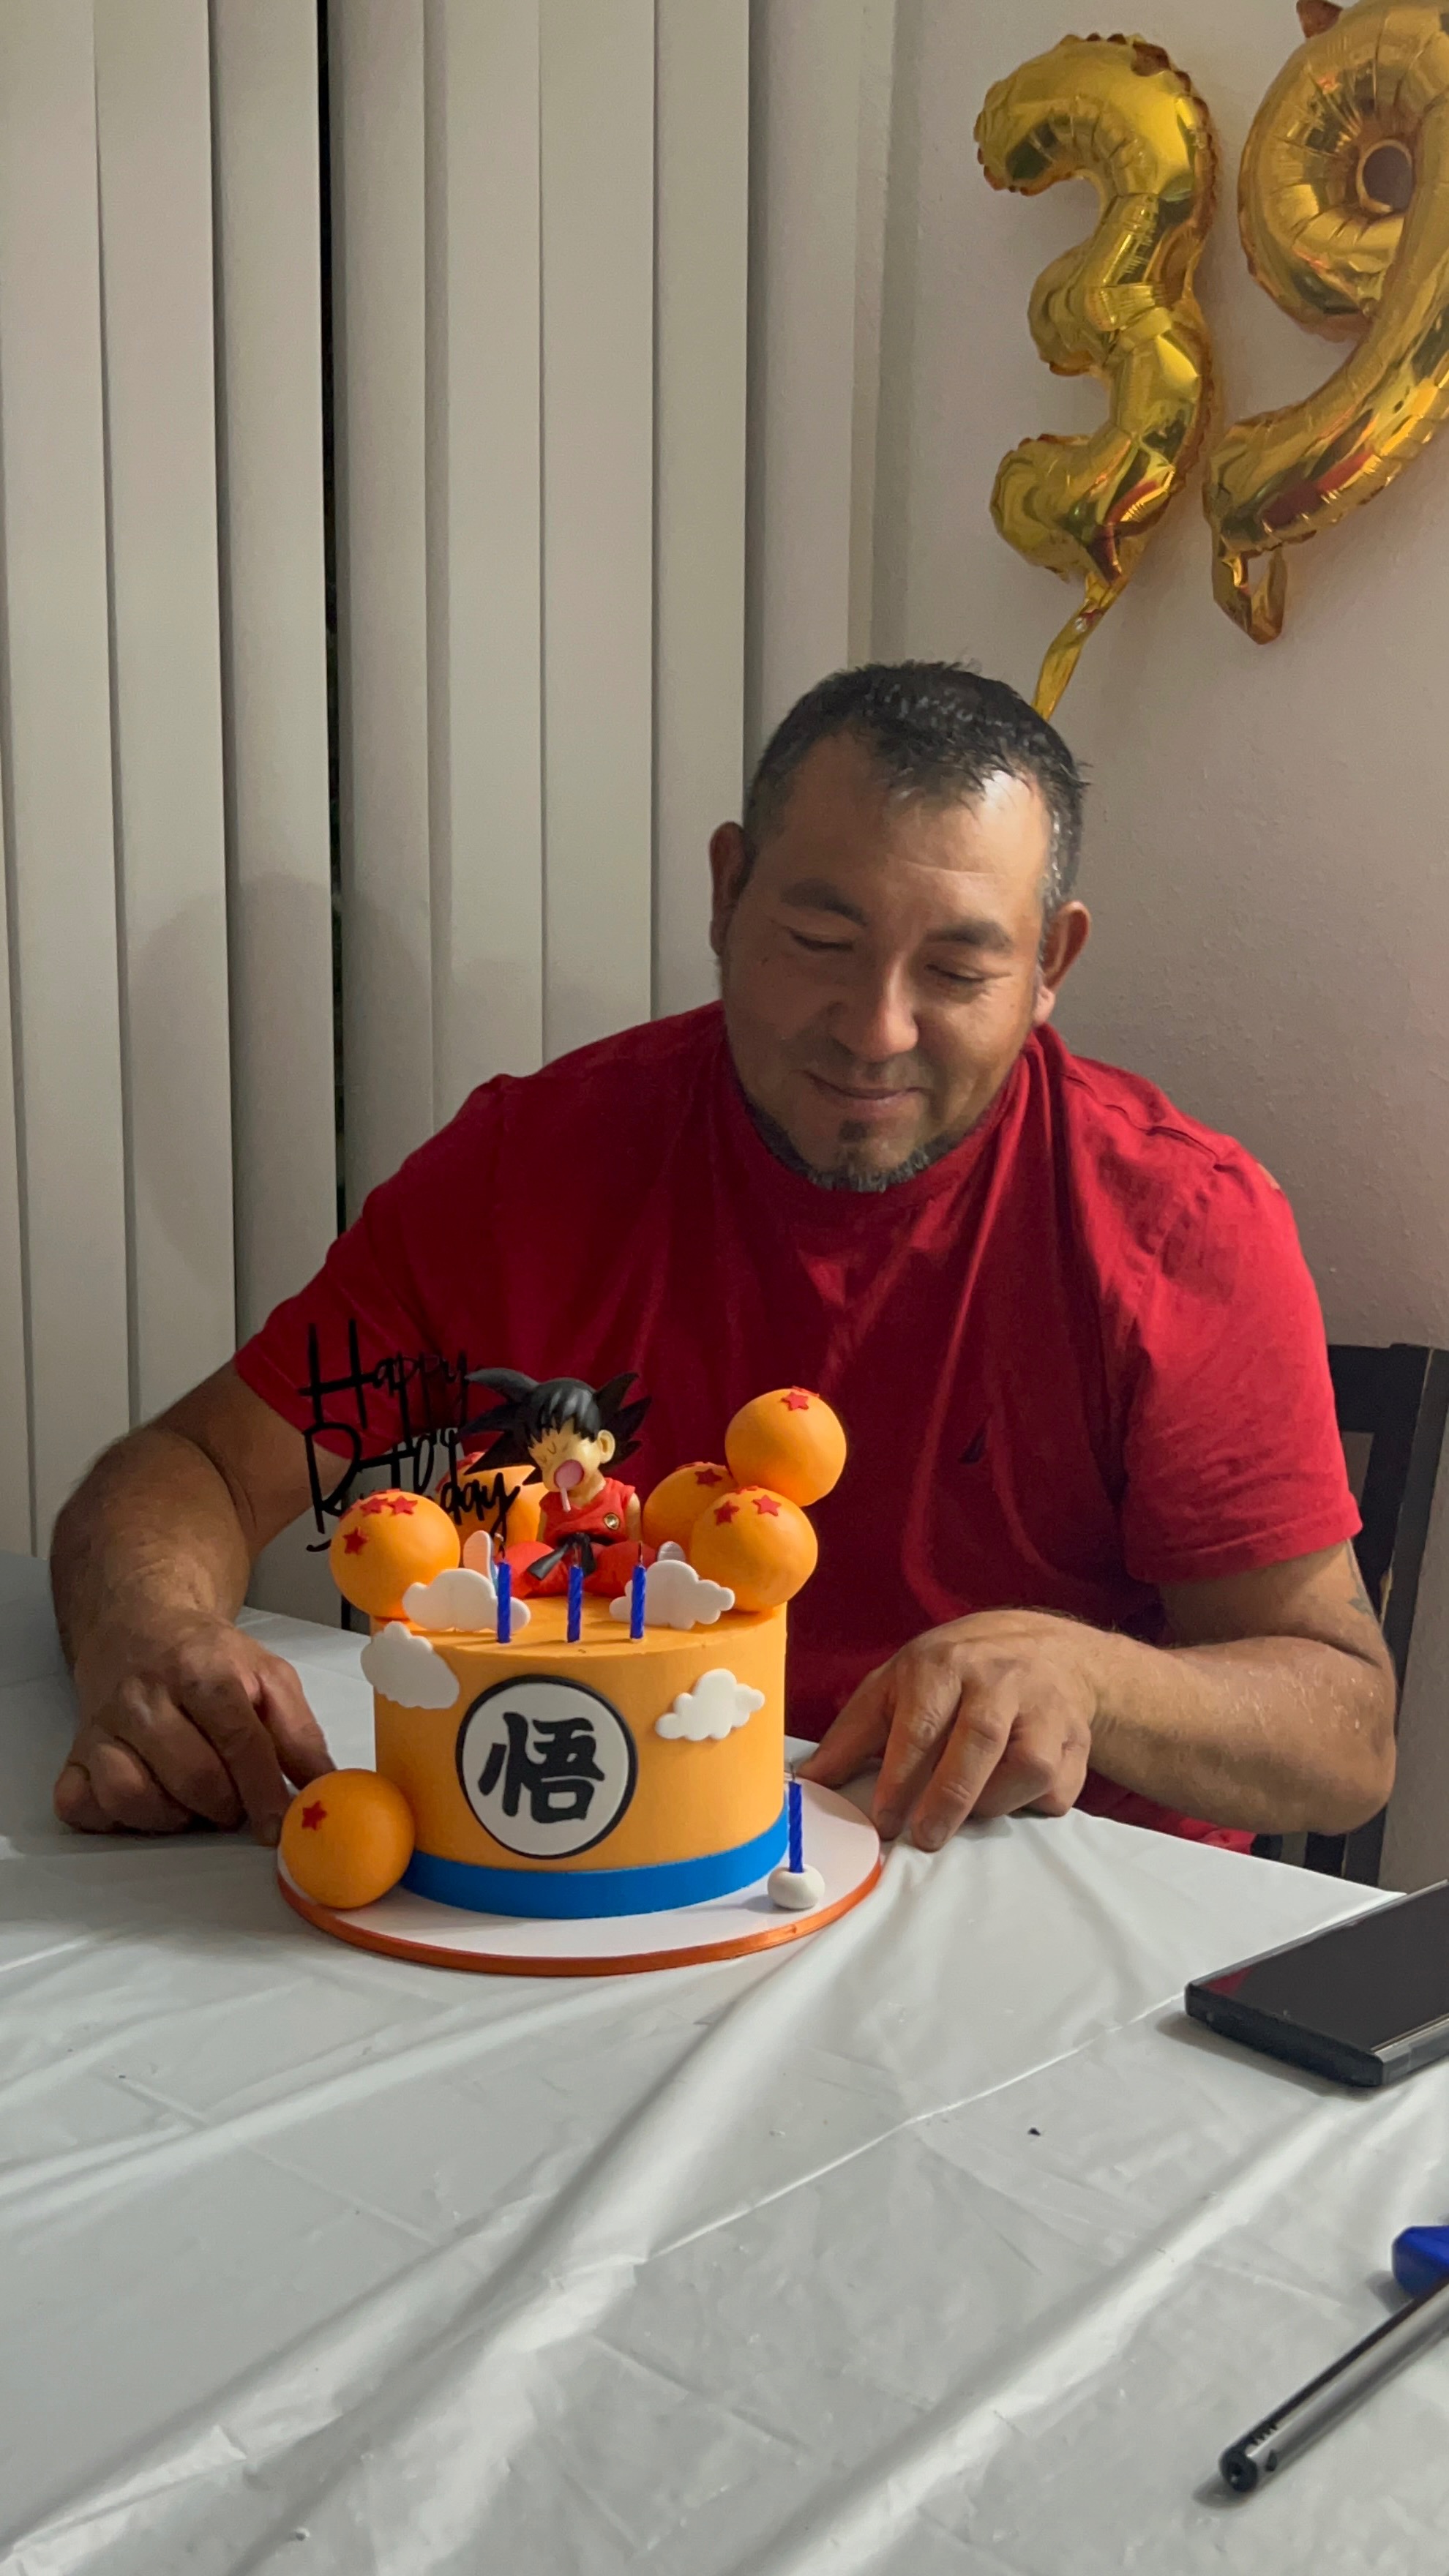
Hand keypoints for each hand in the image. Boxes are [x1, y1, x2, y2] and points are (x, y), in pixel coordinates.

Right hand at [55, 1614, 331, 1843]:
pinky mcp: (75, 1751)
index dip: (262, 1790)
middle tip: (235, 1804)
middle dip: (224, 1806)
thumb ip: (299, 1732)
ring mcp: (103, 1725)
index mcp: (201, 1670)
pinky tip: (143, 1798)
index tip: (276, 1824)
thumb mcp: (267, 1675)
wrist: (138, 1627)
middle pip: (190, 1776)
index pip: (238, 1738)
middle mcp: (145, 1696)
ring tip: (190, 1800)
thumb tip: (324, 1786)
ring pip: (131, 1796)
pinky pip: (82, 1804)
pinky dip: (113, 1816)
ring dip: (170, 1816)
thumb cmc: (205, 1658)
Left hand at [799, 1610, 1098, 1849]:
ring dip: (991, 1802)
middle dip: (948, 1797)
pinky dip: (1033, 1805)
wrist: (1045, 1648)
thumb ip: (854, 1733)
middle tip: (923, 1838)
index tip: (884, 1818)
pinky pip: (1059, 1787)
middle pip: (978, 1741)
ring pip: (1027, 1767)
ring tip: (965, 1815)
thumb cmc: (954, 1673)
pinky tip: (1010, 1799)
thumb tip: (810, 1781)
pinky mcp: (1078, 1740)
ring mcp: (1047, 1708)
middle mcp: (1000, 1679)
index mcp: (945, 1663)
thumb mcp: (897, 1684)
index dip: (901, 1776)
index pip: (922, 1722)